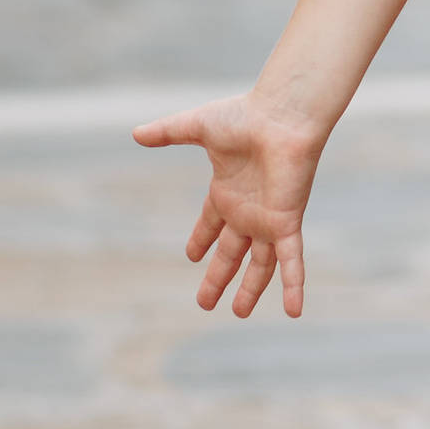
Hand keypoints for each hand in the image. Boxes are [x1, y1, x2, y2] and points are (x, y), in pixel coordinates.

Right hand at [133, 92, 321, 317]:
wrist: (282, 115)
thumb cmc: (245, 115)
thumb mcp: (197, 126)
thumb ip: (168, 132)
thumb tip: (135, 133)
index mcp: (227, 190)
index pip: (211, 223)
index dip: (201, 239)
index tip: (192, 257)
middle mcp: (248, 210)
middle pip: (231, 252)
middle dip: (218, 276)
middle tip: (204, 302)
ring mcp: (268, 220)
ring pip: (260, 265)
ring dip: (250, 290)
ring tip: (238, 313)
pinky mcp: (286, 223)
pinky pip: (291, 262)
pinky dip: (292, 285)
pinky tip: (294, 311)